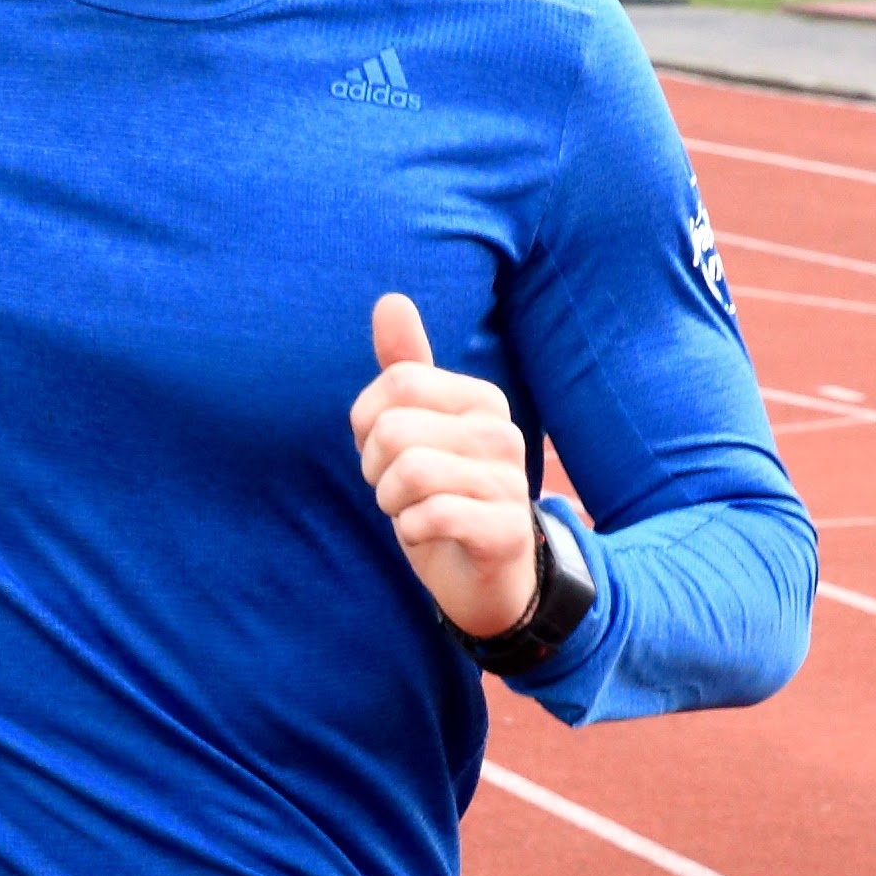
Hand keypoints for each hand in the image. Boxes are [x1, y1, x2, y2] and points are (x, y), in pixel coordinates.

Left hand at [348, 292, 538, 641]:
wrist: (485, 574)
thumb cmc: (443, 494)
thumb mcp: (418, 428)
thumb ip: (406, 367)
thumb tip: (390, 300)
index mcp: (480, 398)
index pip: (395, 382)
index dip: (367, 423)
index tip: (383, 451)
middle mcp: (501, 432)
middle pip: (394, 429)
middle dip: (375, 467)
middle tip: (396, 488)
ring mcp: (508, 482)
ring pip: (409, 473)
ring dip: (393, 501)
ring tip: (412, 510)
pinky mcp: (504, 530)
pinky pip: (430, 516)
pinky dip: (411, 530)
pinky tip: (427, 533)